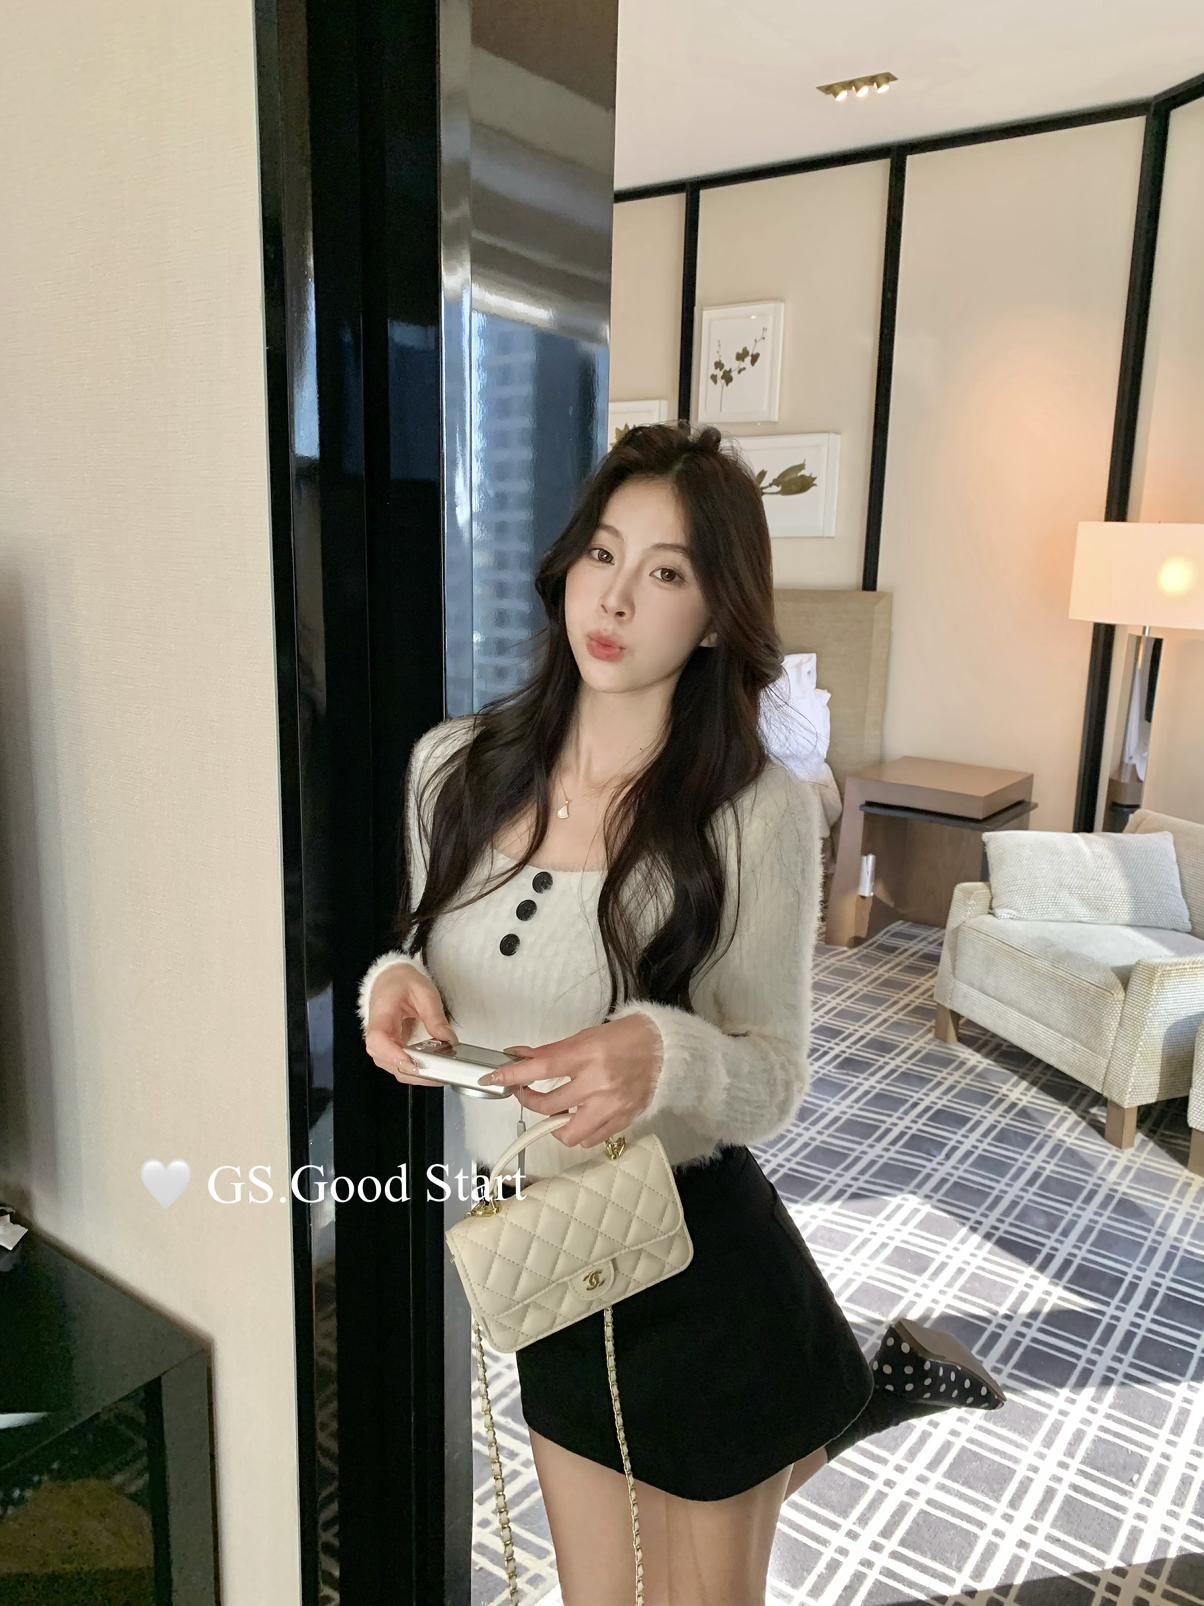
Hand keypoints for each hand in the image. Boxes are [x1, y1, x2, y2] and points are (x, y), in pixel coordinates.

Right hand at [362, 963, 458, 1087]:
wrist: (390, 979)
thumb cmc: (402, 983)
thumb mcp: (424, 992)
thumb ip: (435, 1017)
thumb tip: (448, 1039)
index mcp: (381, 1013)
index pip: (378, 1039)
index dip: (392, 1054)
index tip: (411, 1061)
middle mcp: (376, 1033)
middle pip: (386, 1060)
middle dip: (412, 1070)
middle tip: (437, 1072)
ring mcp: (382, 1044)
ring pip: (393, 1067)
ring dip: (415, 1073)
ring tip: (439, 1072)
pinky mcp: (390, 1049)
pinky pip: (400, 1065)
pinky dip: (415, 1069)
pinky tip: (432, 1068)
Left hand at [484, 1014, 661, 1148]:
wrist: (665, 1049)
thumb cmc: (627, 1038)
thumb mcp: (585, 1037)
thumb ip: (551, 1052)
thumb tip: (520, 1057)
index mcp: (588, 1056)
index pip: (540, 1068)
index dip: (512, 1076)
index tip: (494, 1078)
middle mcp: (598, 1084)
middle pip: (548, 1105)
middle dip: (528, 1099)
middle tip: (525, 1090)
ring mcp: (611, 1106)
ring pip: (567, 1133)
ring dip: (554, 1124)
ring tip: (555, 1109)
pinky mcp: (622, 1121)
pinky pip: (590, 1140)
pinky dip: (578, 1131)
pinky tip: (579, 1116)